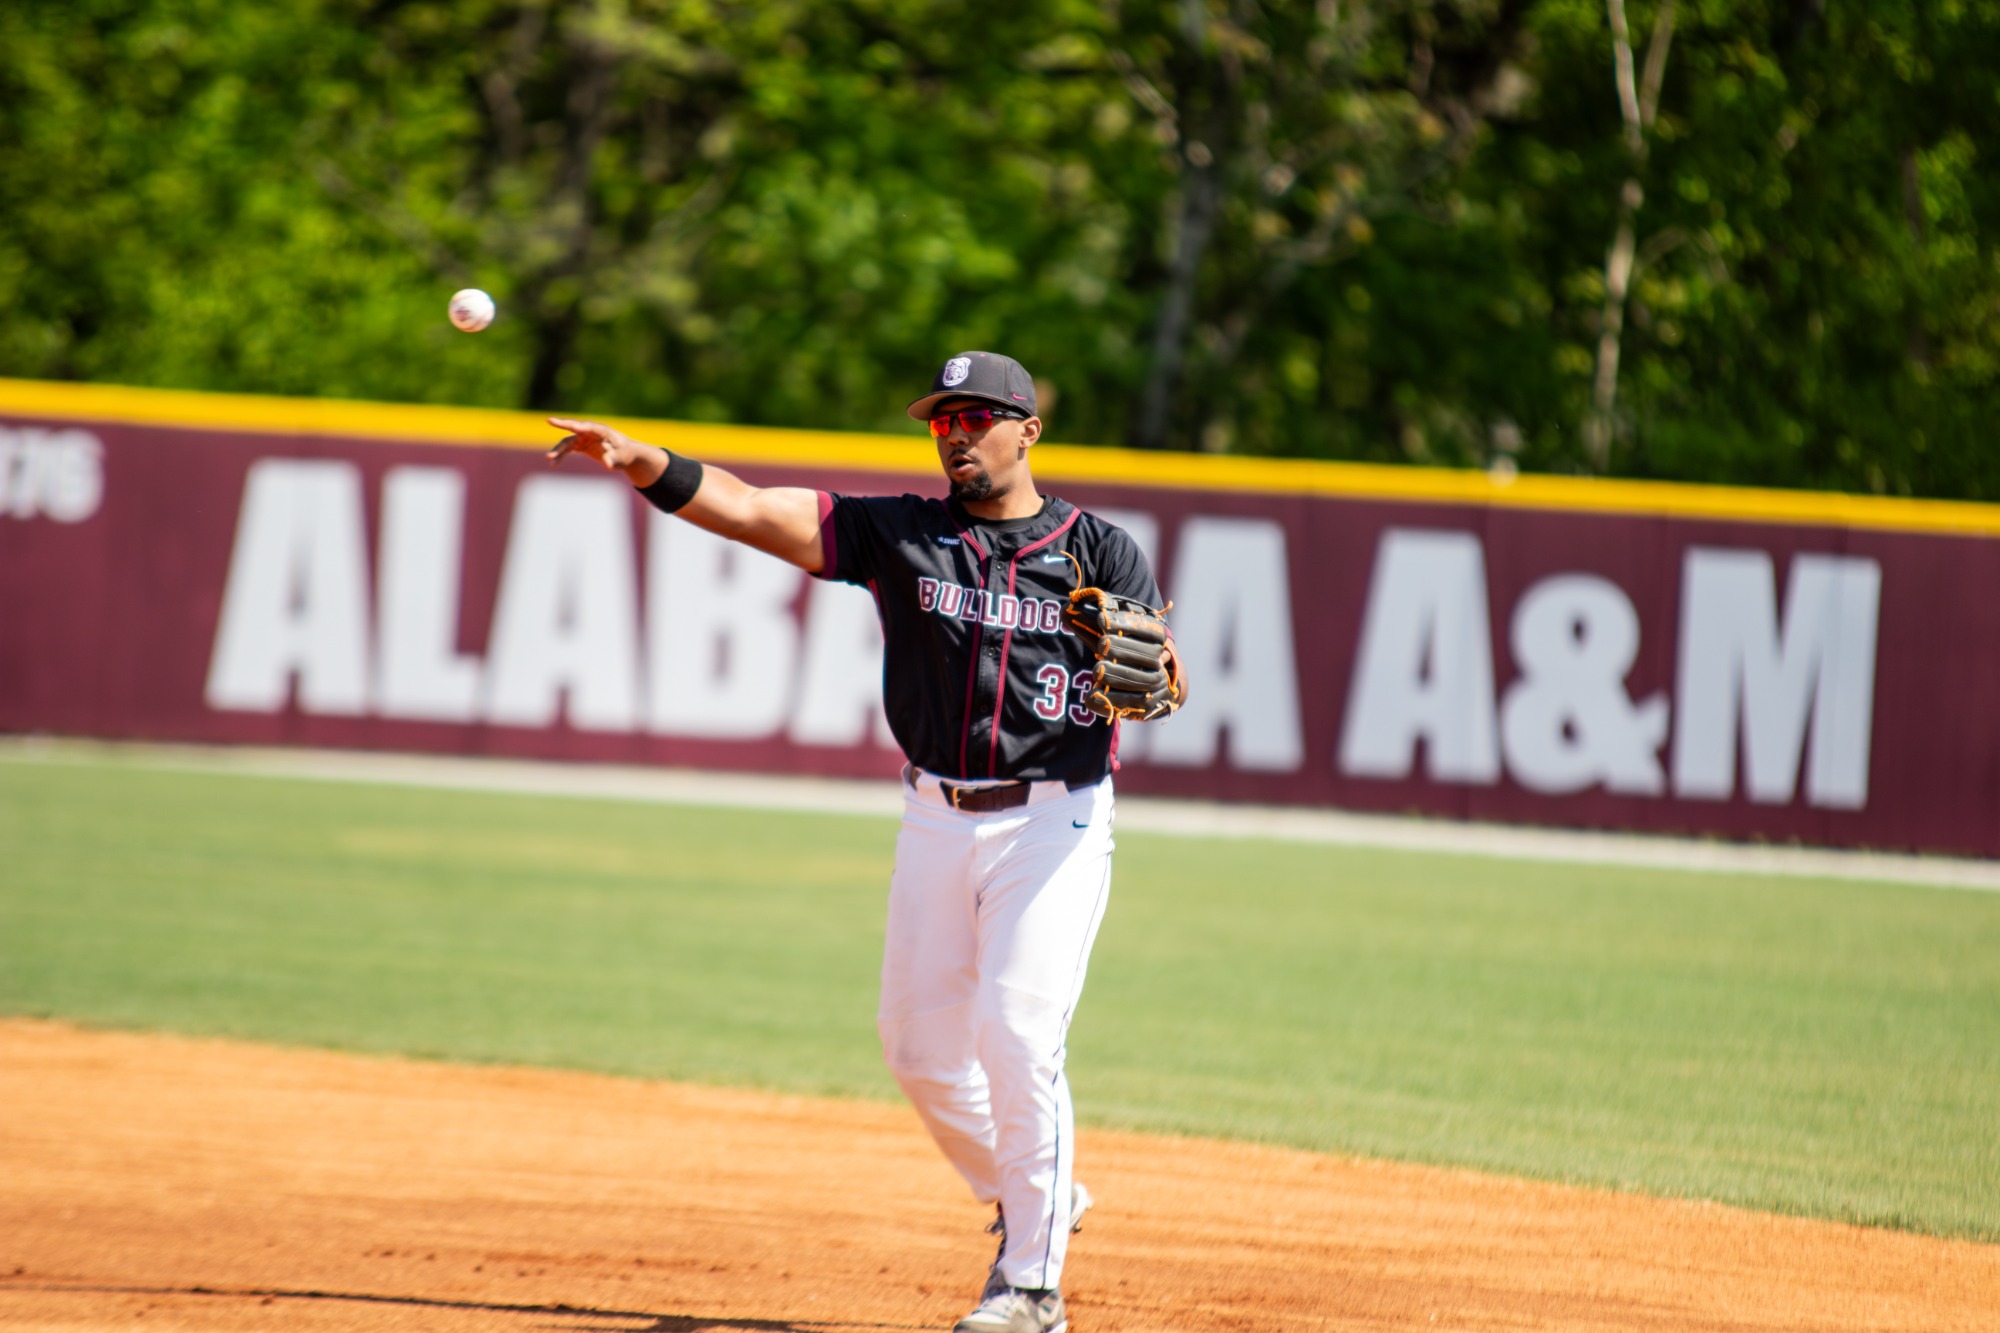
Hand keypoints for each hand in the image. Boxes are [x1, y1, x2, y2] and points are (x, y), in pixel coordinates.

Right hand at [545, 417, 667, 485]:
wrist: (624, 454)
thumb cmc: (625, 454)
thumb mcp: (621, 458)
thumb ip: (613, 459)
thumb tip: (607, 464)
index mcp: (603, 431)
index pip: (591, 427)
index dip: (582, 426)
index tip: (573, 426)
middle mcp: (590, 431)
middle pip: (575, 428)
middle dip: (562, 424)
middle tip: (549, 420)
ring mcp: (584, 437)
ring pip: (568, 442)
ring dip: (559, 450)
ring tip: (549, 458)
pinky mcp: (580, 445)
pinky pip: (568, 449)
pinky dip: (561, 456)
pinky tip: (553, 464)